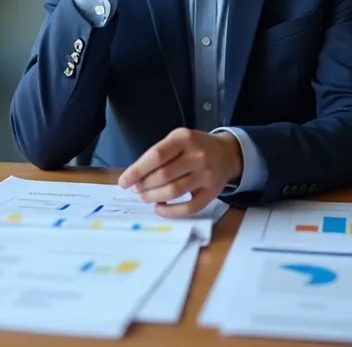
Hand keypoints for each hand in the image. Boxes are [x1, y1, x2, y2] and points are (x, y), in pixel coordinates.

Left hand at [117, 128, 242, 216]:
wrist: (227, 153)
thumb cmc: (195, 146)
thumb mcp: (178, 139)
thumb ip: (159, 154)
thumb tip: (135, 178)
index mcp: (184, 138)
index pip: (156, 156)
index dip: (137, 170)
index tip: (124, 181)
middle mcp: (197, 156)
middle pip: (163, 175)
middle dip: (144, 185)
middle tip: (136, 189)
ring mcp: (206, 175)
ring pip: (174, 191)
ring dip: (154, 197)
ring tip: (144, 197)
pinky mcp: (212, 193)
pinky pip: (190, 207)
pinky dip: (171, 211)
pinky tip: (160, 208)